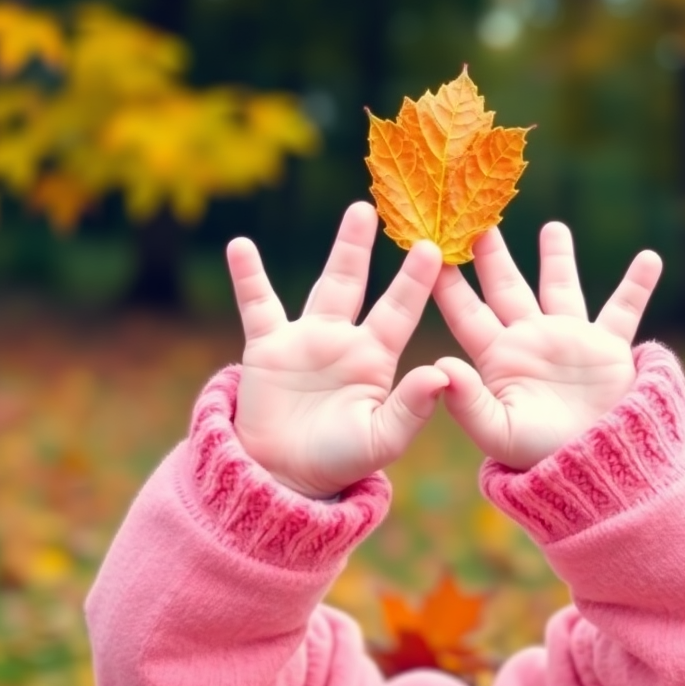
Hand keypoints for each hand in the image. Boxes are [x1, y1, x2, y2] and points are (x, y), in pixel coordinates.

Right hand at [226, 201, 446, 499]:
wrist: (283, 477)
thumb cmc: (339, 461)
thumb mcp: (381, 439)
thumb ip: (411, 409)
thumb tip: (444, 375)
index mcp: (375, 359)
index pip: (400, 311)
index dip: (415, 281)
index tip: (433, 247)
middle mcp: (344, 339)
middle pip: (359, 283)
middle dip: (369, 248)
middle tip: (382, 208)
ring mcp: (306, 339)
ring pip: (324, 284)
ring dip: (341, 249)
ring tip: (357, 210)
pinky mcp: (266, 347)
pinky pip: (256, 305)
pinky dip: (247, 277)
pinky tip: (240, 246)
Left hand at [432, 223, 661, 470]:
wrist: (598, 472)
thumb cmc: (542, 456)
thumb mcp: (497, 432)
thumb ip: (468, 401)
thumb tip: (440, 366)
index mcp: (499, 357)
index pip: (466, 310)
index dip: (449, 282)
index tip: (433, 246)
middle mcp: (531, 341)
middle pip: (506, 287)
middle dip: (492, 256)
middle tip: (480, 222)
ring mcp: (570, 341)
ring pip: (561, 287)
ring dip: (558, 257)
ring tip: (553, 226)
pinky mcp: (609, 348)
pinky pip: (625, 309)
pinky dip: (638, 284)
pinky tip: (651, 256)